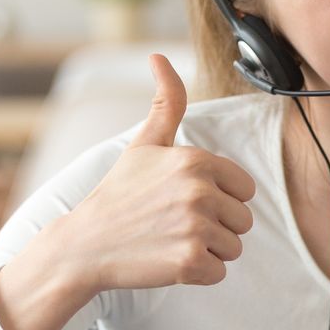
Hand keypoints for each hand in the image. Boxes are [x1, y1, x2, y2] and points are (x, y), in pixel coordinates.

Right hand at [51, 53, 257, 292]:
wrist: (84, 244)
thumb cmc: (118, 193)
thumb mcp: (144, 144)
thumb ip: (166, 102)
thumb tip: (158, 56)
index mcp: (196, 160)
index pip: (244, 189)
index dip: (219, 199)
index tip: (183, 201)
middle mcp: (200, 191)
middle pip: (243, 220)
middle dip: (215, 226)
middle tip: (174, 224)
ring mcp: (196, 227)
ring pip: (233, 247)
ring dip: (207, 250)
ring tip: (170, 240)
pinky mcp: (191, 262)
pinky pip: (219, 273)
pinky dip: (197, 273)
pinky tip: (167, 259)